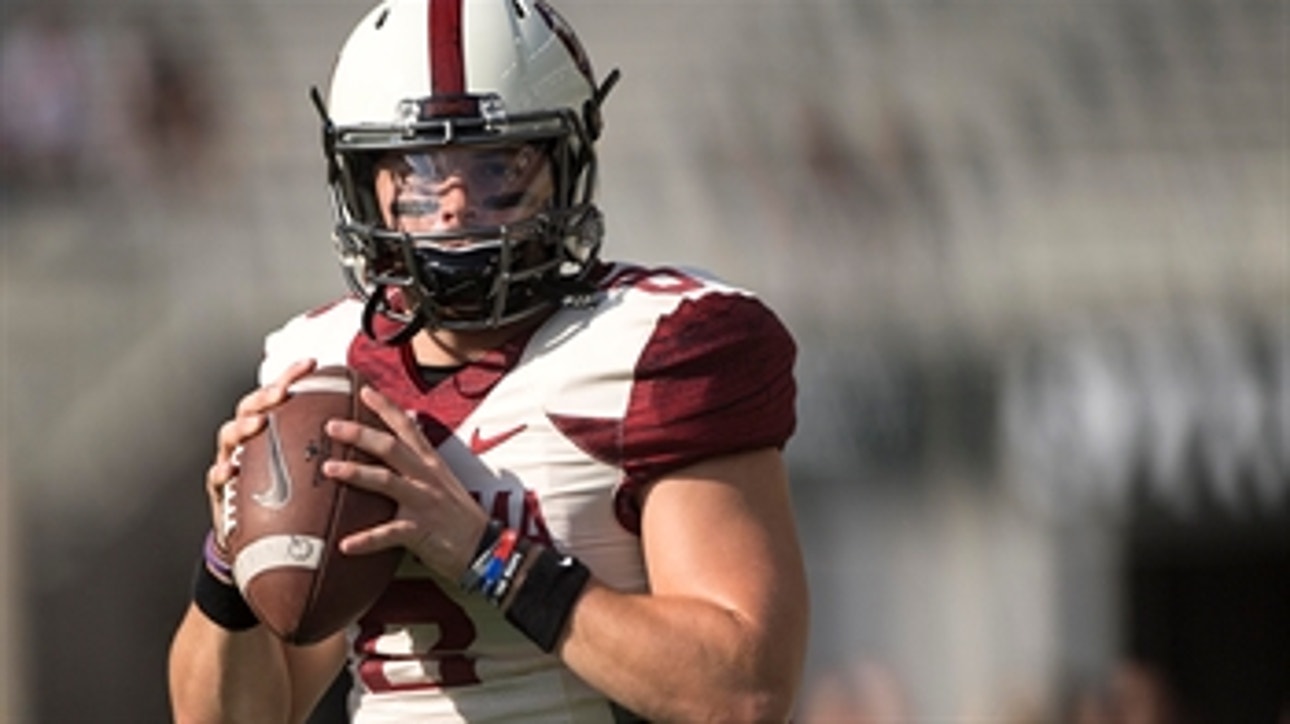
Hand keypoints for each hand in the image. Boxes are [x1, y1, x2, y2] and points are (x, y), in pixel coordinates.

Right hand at [205, 359, 316, 546]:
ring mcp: (231, 461)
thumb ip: (331, 446)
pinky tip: (230, 469)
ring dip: (242, 427)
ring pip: (228, 435)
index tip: (313, 363)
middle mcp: (248, 440)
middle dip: (264, 396)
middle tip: (281, 393)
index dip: (292, 376)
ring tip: (258, 424)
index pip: (279, 396)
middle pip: (249, 407)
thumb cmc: (290, 496)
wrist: (262, 539)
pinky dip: (221, 471)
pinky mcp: (221, 491)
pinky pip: (216, 478)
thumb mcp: (311, 468)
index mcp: (271, 429)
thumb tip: (370, 425)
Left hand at [323, 385, 489, 579]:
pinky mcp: (421, 531)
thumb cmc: (459, 516)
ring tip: (328, 469)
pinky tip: (344, 545)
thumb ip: (423, 455)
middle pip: (391, 447)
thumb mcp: (444, 478)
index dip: (386, 407)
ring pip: (386, 481)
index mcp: (431, 463)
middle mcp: (426, 478)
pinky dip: (366, 540)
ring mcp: (423, 503)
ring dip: (356, 473)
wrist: (485, 548)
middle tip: (330, 426)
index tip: (364, 390)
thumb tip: (411, 422)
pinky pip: (388, 534)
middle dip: (360, 434)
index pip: (408, 427)